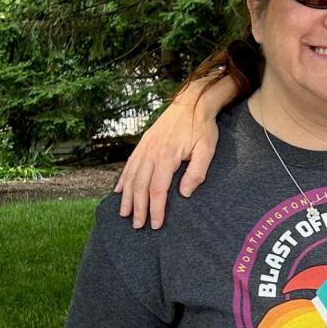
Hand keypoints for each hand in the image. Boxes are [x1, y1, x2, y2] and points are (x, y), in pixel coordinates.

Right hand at [115, 79, 220, 228]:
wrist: (192, 102)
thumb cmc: (202, 127)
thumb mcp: (207, 149)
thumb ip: (197, 172)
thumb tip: (184, 194)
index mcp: (166, 156)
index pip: (157, 190)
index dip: (155, 209)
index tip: (155, 224)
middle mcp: (151, 152)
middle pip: (140, 186)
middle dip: (138, 208)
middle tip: (137, 225)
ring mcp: (145, 147)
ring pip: (131, 176)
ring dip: (127, 197)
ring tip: (124, 213)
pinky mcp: (144, 143)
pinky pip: (130, 164)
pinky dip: (123, 179)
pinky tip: (119, 190)